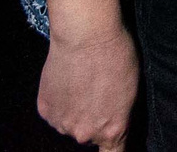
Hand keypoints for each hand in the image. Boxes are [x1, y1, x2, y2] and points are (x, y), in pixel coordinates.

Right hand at [38, 27, 137, 150]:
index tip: (109, 139)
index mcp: (112, 131)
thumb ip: (119, 115)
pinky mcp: (45, 110)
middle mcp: (86, 134)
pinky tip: (65, 81)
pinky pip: (54, 113)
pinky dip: (58, 101)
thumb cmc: (116, 55)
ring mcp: (62, 124)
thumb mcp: (131, 90)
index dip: (112, 147)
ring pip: (69, 124)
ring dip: (73, 111)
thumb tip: (112, 122)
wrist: (85, 35)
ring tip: (79, 83)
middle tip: (95, 93)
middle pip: (88, 136)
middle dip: (92, 120)